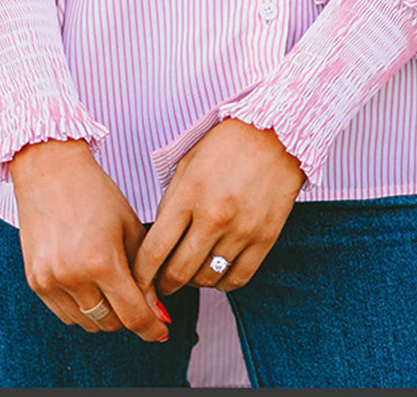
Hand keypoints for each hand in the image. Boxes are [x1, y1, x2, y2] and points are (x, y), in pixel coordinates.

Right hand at [8, 138, 168, 339]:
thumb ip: (144, 270)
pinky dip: (82, 308)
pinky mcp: (35, 282)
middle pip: (110, 323)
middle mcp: (73, 277)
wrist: (50, 171)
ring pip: (87, 322)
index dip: (151, 327)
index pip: (132, 315)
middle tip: (139, 299)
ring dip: (105, 314)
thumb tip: (155, 308)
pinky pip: (65, 313)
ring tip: (114, 288)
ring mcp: (50, 282)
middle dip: (129, 317)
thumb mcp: (129, 226)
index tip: (161, 329)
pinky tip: (91, 285)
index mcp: (102, 261)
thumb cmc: (96, 193)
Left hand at [132, 117, 305, 296]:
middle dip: (164, 284)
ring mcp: (242, 230)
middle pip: (178, 272)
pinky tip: (216, 271)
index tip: (139, 282)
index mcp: (189, 194)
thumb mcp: (188, 164)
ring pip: (207, 279)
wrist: (277, 133)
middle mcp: (214, 216)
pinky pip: (237, 278)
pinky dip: (222, 282)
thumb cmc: (228, 145)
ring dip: (193, 281)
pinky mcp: (265, 238)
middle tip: (162, 283)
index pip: (155, 250)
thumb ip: (171, 203)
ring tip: (191, 270)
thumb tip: (158, 242)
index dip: (142, 274)